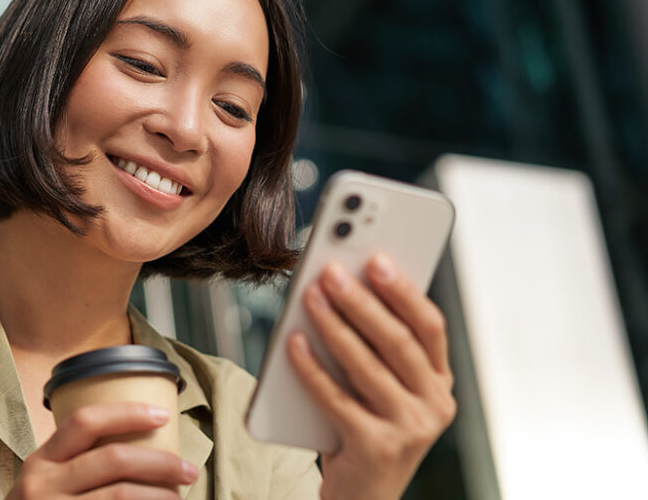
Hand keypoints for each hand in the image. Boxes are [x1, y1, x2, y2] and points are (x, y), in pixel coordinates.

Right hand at [6, 402, 197, 499]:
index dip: (128, 413)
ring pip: (122, 495)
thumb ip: (74, 466)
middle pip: (114, 459)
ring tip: (178, 497)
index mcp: (41, 462)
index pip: (86, 422)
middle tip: (188, 469)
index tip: (163, 415)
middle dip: (160, 461)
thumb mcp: (43, 485)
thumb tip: (139, 453)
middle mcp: (43, 485)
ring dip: (160, 495)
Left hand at [288, 254, 456, 499]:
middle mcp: (434, 405)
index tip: (376, 258)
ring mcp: (409, 429)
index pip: (429, 326)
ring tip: (310, 295)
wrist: (363, 498)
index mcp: (439, 383)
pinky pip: (336, 398)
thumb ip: (376, 347)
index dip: (403, 290)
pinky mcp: (375, 448)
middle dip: (362, 301)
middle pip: (397, 341)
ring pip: (367, 366)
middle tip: (331, 270)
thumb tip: (342, 287)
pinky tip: (293, 342)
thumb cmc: (365, 429)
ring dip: (335, 325)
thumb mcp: (383, 388)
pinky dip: (312, 367)